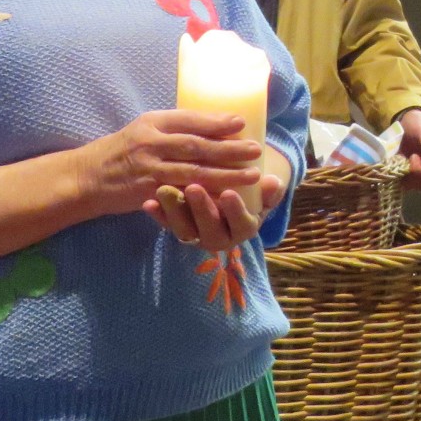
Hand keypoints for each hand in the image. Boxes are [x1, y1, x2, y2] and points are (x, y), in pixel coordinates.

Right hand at [78, 110, 262, 217]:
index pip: (189, 119)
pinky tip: (225, 197)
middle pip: (196, 145)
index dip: (216, 121)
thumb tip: (215, 123)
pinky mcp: (148, 193)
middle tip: (256, 150)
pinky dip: (205, 196)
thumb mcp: (144, 129)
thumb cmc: (122, 150)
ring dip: (225, 174)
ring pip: (193, 172)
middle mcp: (151, 143)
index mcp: (153, 122)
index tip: (242, 122)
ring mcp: (149, 169)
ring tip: (251, 175)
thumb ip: (174, 127)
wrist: (86, 177)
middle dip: (229, 148)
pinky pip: (182, 194)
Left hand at [146, 176, 285, 252]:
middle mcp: (220, 238)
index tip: (229, 192)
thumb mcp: (266, 191)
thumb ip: (271, 190)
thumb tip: (272, 182)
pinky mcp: (180, 229)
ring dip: (173, 211)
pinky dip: (157, 216)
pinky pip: (167, 225)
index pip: (241, 223)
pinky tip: (148, 202)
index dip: (235, 210)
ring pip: (184, 229)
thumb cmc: (253, 191)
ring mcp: (197, 236)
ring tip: (164, 191)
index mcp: (245, 228)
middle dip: (200, 209)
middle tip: (193, 187)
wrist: (237, 196)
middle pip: (209, 228)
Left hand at [394, 108, 420, 191]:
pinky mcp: (408, 174)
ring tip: (398, 164)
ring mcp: (420, 172)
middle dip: (415, 175)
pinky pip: (405, 183)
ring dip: (406, 179)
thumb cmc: (419, 123)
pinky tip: (392, 168)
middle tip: (406, 160)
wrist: (405, 121)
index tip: (414, 159)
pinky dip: (398, 179)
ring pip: (416, 185)